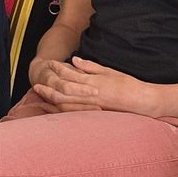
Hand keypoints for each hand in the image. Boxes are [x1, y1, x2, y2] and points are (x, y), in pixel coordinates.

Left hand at [31, 56, 149, 114]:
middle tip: (36, 84)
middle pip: (64, 90)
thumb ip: (90, 67)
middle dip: (49, 87)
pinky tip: (54, 110)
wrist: (141, 101)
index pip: (71, 74)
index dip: (58, 69)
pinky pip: (74, 113)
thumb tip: (74, 61)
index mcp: (94, 81)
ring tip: (41, 97)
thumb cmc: (127, 84)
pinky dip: (62, 111)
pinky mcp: (94, 115)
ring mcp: (92, 106)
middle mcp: (90, 94)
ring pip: (67, 103)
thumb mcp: (109, 71)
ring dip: (53, 100)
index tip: (48, 65)